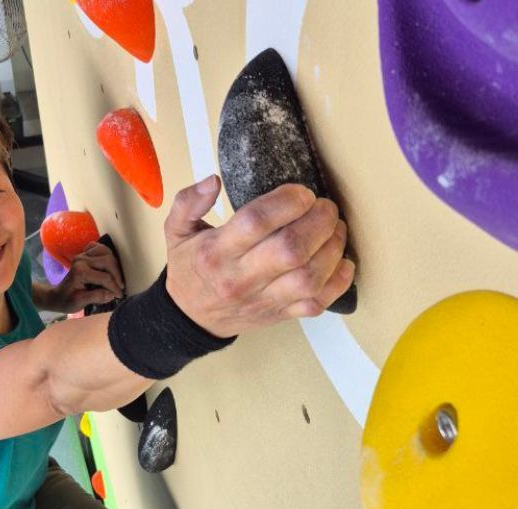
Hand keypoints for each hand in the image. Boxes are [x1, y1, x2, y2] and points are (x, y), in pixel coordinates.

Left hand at [51, 242, 125, 313]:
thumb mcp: (80, 302)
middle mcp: (82, 260)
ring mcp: (83, 255)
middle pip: (108, 261)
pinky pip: (98, 248)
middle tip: (120, 287)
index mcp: (80, 272)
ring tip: (116, 277)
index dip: (114, 288)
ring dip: (114, 264)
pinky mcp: (84, 254)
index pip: (105, 277)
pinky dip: (105, 254)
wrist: (58, 296)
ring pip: (106, 252)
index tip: (119, 296)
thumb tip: (112, 294)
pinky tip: (107, 265)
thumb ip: (96, 297)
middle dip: (117, 275)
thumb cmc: (68, 300)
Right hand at [164, 174, 354, 337]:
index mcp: (216, 251)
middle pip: (291, 249)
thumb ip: (188, 201)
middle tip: (325, 207)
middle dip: (319, 222)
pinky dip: (338, 282)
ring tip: (335, 229)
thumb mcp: (176, 231)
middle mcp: (240, 278)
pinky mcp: (280, 315)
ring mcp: (263, 300)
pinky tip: (341, 261)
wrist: (190, 319)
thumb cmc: (189, 269)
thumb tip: (213, 181)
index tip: (301, 193)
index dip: (287, 201)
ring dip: (332, 249)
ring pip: (309, 277)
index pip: (256, 222)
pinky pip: (317, 303)